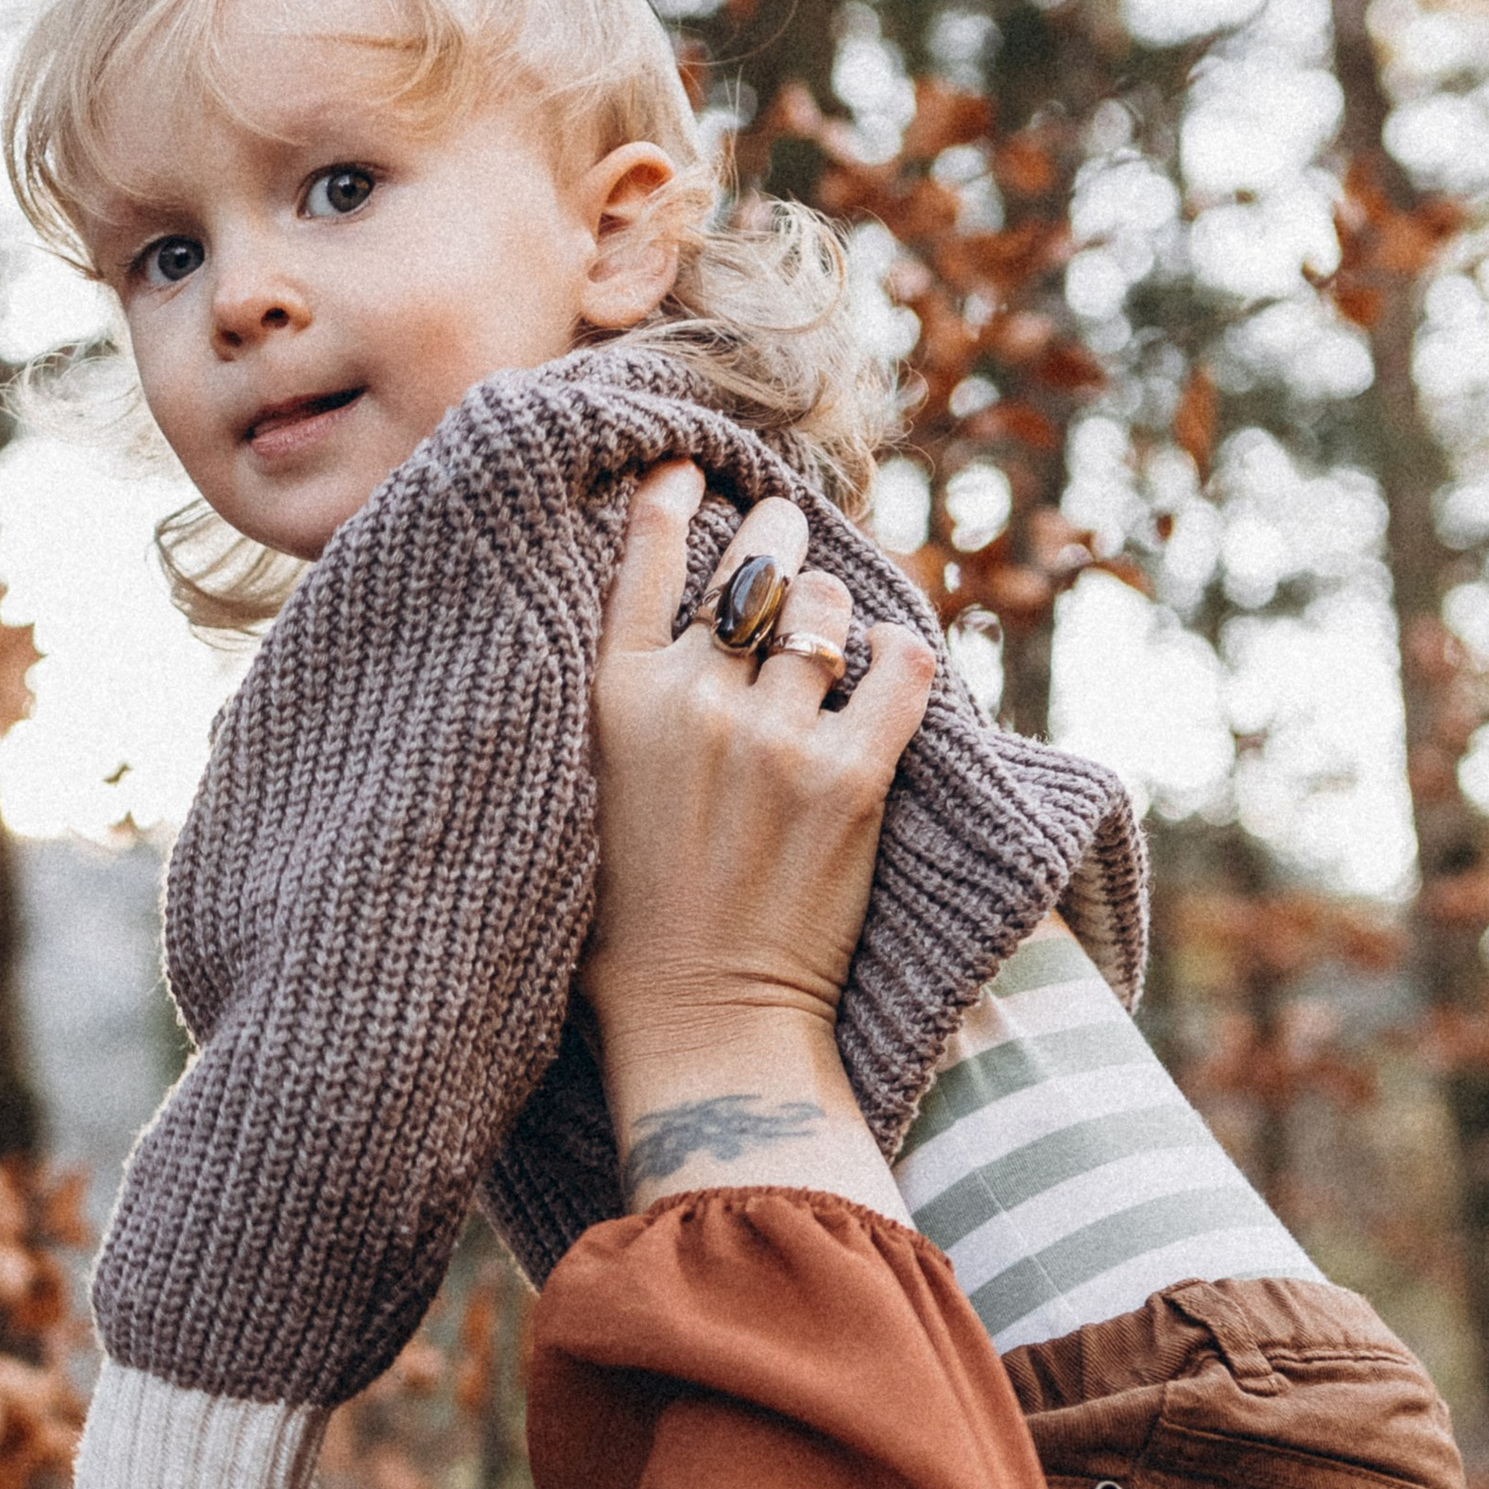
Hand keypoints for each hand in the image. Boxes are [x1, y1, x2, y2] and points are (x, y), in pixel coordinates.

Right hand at [580, 461, 936, 1213]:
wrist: (701, 1015)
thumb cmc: (630, 924)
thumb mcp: (588, 797)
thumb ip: (626, 713)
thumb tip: (675, 645)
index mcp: (614, 705)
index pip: (643, 564)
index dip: (671, 504)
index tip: (691, 472)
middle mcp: (692, 705)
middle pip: (751, 573)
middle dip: (774, 538)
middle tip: (785, 529)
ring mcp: (774, 739)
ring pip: (822, 611)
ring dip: (831, 606)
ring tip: (830, 620)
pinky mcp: (849, 780)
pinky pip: (898, 669)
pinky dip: (899, 653)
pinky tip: (888, 661)